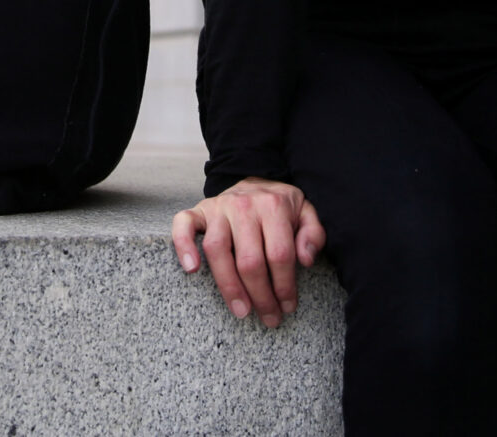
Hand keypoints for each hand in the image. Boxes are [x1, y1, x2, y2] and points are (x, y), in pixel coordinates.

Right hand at [171, 177, 325, 327]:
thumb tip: (305, 259)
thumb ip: (313, 234)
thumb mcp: (306, 212)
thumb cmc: (280, 205)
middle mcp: (244, 206)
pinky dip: (183, 246)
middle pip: (249, 259)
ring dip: (229, 286)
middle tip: (268, 317)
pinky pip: (183, 225)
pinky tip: (191, 269)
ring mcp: (218, 208)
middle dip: (261, 296)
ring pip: (217, 250)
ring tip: (241, 311)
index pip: (279, 254)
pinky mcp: (199, 210)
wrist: (255, 178)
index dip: (285, 286)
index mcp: (273, 206)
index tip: (288, 306)